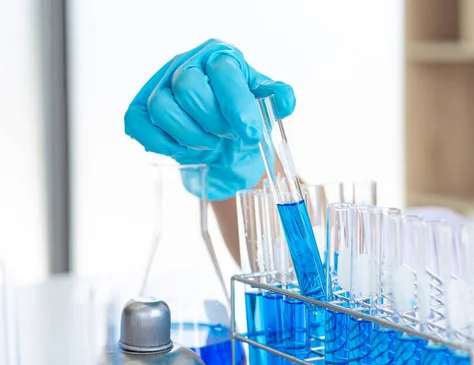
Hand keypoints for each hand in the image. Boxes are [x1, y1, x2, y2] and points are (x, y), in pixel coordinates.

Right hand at [124, 38, 295, 199]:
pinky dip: (164, 144)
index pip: (224, 73)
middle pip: (188, 87)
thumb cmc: (242, 119)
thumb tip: (285, 100)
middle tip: (228, 136)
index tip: (251, 133)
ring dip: (190, 136)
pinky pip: (139, 125)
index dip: (238, 106)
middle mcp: (187, 63)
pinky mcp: (141, 109)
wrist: (224, 146)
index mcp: (221, 57)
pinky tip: (186, 149)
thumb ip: (278, 100)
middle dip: (212, 122)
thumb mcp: (266, 107)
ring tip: (210, 143)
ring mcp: (160, 85)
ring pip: (162, 107)